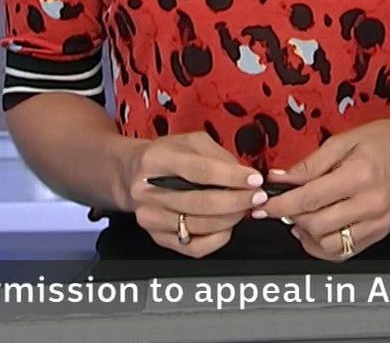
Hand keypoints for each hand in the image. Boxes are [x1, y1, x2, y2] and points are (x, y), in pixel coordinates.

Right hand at [117, 132, 267, 257]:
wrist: (131, 175)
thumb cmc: (166, 157)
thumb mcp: (189, 142)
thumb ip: (217, 155)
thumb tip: (243, 175)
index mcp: (156, 160)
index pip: (199, 171)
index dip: (231, 178)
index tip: (254, 179)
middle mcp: (148, 191)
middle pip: (201, 202)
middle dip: (236, 201)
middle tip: (258, 196)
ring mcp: (151, 217)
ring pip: (200, 226)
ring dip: (231, 219)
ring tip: (245, 207)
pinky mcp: (157, 238)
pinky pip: (194, 247)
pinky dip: (218, 239)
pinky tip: (228, 226)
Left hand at [257, 114, 389, 260]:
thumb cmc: (386, 140)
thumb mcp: (344, 140)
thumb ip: (310, 164)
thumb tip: (280, 178)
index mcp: (358, 176)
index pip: (309, 200)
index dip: (280, 205)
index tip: (264, 205)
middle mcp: (370, 204)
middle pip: (316, 225)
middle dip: (291, 218)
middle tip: (281, 206)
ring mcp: (377, 222)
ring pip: (330, 245)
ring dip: (307, 235)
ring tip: (300, 219)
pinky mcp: (381, 232)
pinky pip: (346, 251)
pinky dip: (325, 246)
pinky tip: (317, 230)